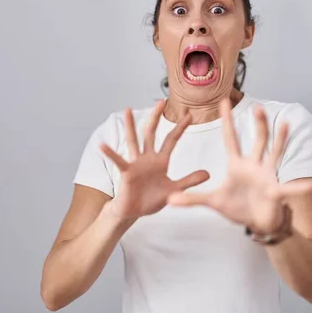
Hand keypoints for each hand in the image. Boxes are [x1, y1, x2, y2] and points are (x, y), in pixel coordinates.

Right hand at [100, 100, 209, 219]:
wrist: (135, 212)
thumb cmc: (151, 199)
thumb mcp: (174, 190)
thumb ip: (189, 181)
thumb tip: (208, 174)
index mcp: (160, 161)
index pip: (171, 139)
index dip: (180, 128)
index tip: (190, 114)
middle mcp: (147, 158)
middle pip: (152, 133)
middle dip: (156, 117)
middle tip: (161, 101)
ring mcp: (136, 164)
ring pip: (134, 140)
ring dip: (131, 125)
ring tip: (128, 109)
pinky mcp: (126, 172)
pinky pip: (118, 161)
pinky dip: (110, 153)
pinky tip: (103, 145)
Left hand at [168, 99, 311, 232]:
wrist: (256, 222)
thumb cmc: (237, 207)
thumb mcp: (213, 202)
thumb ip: (193, 199)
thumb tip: (170, 201)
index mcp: (237, 164)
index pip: (231, 138)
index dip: (227, 120)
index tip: (223, 101)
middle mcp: (254, 165)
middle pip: (257, 140)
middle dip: (259, 125)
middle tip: (259, 107)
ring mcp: (267, 176)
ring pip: (274, 153)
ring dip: (280, 140)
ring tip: (286, 124)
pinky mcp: (275, 191)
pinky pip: (287, 189)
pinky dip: (297, 188)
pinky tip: (308, 185)